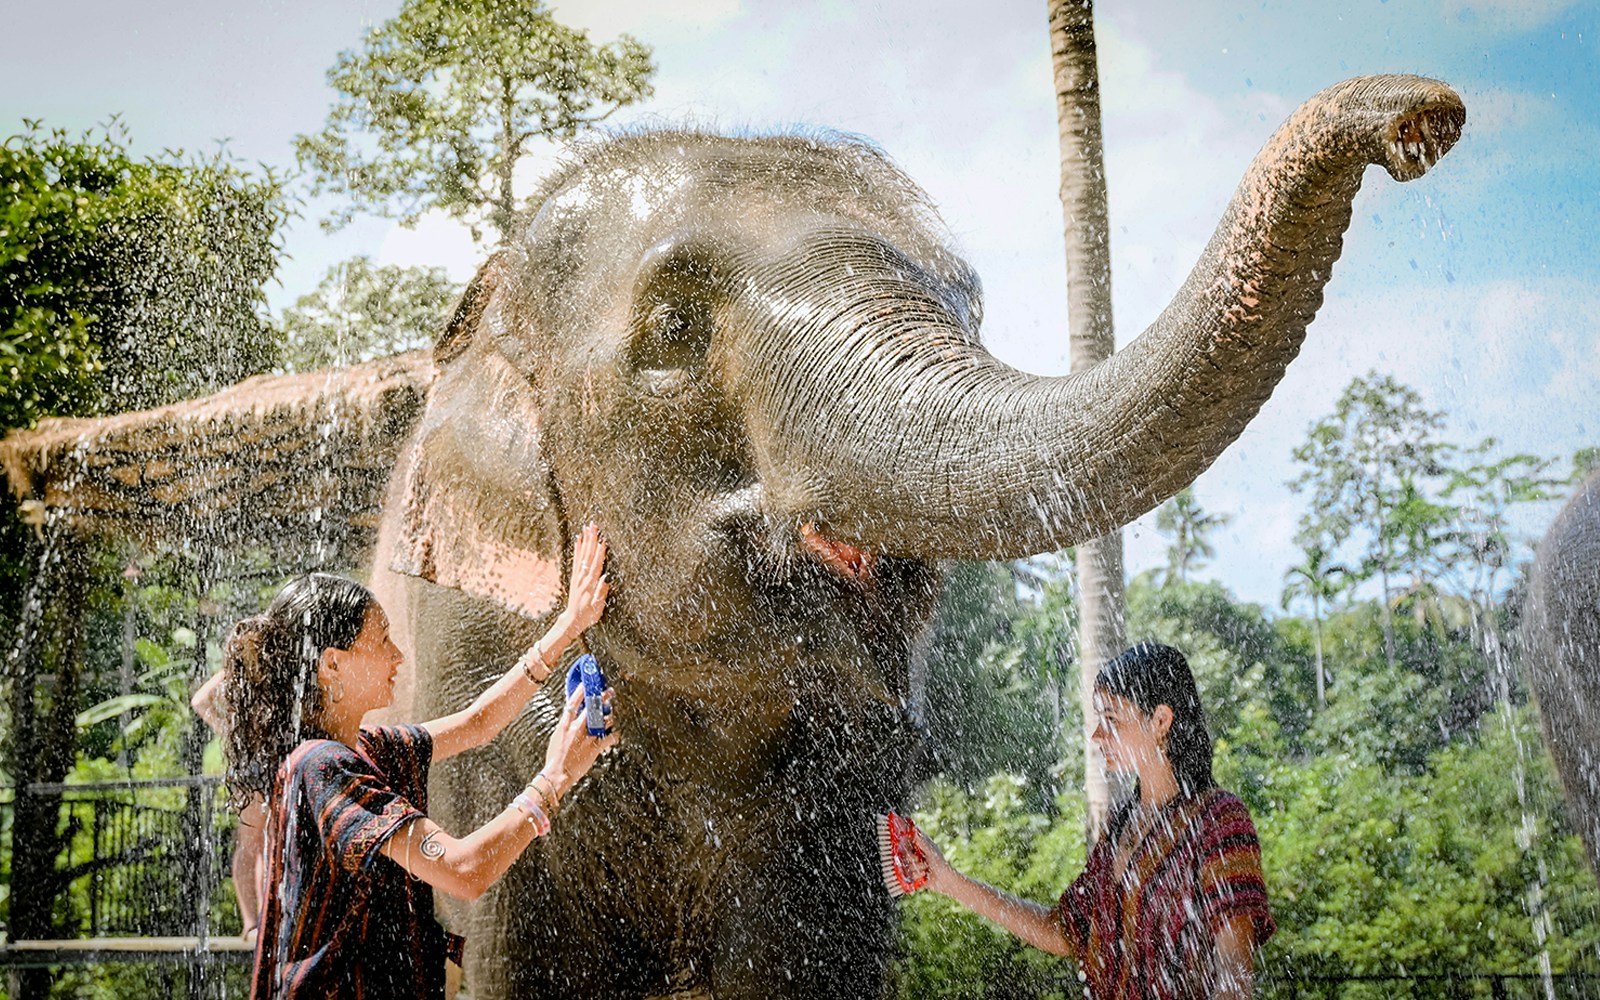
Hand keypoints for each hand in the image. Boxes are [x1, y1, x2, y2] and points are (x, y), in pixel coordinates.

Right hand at [541, 685, 618, 796]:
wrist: (557, 774)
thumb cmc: (555, 757)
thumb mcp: (557, 737)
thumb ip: (566, 727)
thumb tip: (572, 718)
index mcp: (565, 725)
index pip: (573, 703)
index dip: (581, 692)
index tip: (587, 684)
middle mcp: (577, 729)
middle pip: (592, 708)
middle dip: (603, 698)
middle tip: (609, 692)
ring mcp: (587, 738)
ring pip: (604, 721)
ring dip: (609, 717)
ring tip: (611, 716)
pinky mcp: (595, 748)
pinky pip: (610, 738)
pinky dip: (615, 735)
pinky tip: (616, 734)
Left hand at [553, 524, 608, 640]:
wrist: (572, 620)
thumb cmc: (588, 615)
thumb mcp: (598, 608)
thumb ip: (601, 593)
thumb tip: (606, 578)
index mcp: (590, 585)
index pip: (596, 565)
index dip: (600, 553)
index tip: (603, 540)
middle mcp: (583, 578)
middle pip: (588, 556)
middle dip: (592, 540)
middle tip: (594, 526)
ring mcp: (578, 576)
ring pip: (582, 555)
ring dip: (585, 540)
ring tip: (587, 527)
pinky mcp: (574, 577)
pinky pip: (576, 560)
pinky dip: (577, 549)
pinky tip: (578, 539)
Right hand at [911, 827, 953, 894]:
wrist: (944, 880)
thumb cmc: (940, 864)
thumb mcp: (931, 851)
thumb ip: (922, 842)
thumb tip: (915, 831)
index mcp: (921, 847)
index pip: (909, 841)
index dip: (905, 840)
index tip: (902, 841)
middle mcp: (916, 855)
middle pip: (905, 853)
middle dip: (911, 857)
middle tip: (918, 859)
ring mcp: (915, 865)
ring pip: (907, 865)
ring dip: (917, 868)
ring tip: (926, 869)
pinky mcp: (914, 875)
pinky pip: (909, 875)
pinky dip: (917, 875)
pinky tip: (924, 876)